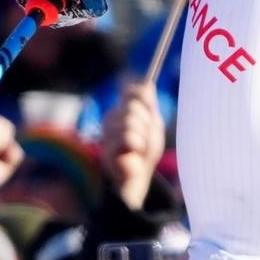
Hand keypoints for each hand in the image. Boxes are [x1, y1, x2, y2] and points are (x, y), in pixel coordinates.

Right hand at [99, 83, 164, 209]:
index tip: (150, 111)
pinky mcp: (107, 148)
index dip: (144, 100)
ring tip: (139, 149)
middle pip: (133, 107)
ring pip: (130, 122)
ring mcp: (107, 133)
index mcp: (121, 110)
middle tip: (144, 138)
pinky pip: (128, 138)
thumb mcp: (152, 125)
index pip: (132, 92)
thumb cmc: (145, 151)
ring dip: (142, 138)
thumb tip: (148, 83)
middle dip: (146, 124)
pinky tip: (133, 154)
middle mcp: (111, 118)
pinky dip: (137, 146)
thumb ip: (148, 105)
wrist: (139, 177)